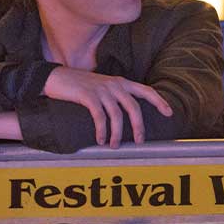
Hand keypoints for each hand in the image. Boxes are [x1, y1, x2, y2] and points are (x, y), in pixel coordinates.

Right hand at [43, 67, 172, 147]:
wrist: (55, 78)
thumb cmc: (78, 86)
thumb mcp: (101, 87)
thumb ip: (114, 97)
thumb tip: (124, 117)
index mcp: (120, 82)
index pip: (145, 90)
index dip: (159, 101)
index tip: (169, 113)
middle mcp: (114, 84)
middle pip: (134, 107)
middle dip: (138, 126)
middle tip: (140, 142)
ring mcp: (101, 89)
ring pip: (117, 115)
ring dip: (117, 133)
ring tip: (114, 145)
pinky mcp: (88, 96)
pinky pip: (100, 117)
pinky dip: (101, 130)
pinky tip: (100, 139)